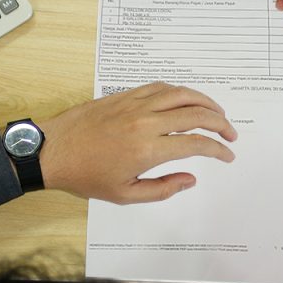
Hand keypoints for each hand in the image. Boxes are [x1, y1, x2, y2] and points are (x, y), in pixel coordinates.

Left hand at [38, 83, 236, 204]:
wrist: (52, 151)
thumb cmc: (85, 176)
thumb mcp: (125, 195)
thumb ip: (163, 189)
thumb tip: (190, 179)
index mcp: (148, 149)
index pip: (196, 144)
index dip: (218, 150)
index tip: (227, 155)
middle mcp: (146, 121)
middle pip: (196, 113)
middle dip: (220, 123)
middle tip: (230, 134)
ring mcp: (135, 104)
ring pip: (181, 93)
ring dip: (205, 102)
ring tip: (216, 113)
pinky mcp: (124, 95)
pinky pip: (160, 87)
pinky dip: (179, 92)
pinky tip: (186, 101)